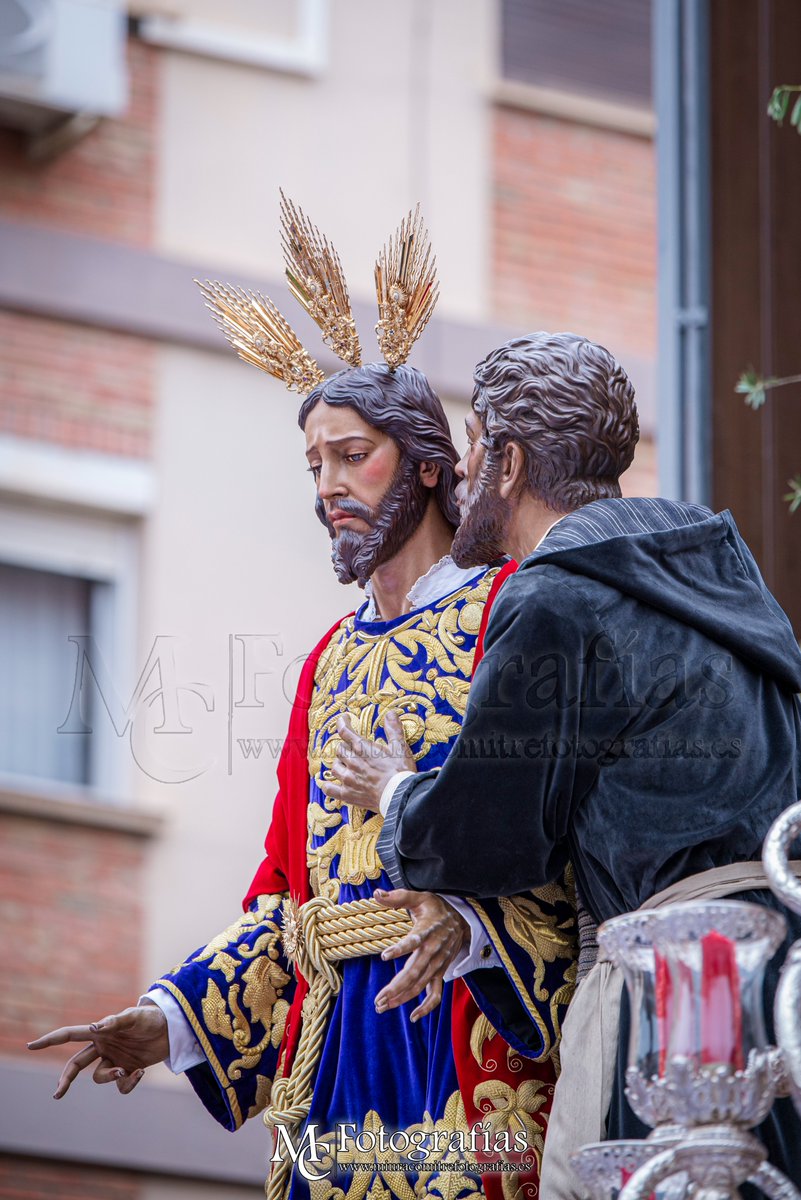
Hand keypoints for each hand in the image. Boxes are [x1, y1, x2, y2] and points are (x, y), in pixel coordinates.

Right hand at [27, 1004, 168, 1097]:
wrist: (172, 1028)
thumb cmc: (152, 1017)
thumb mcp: (135, 1017)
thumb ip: (115, 1022)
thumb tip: (95, 1027)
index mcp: (100, 1032)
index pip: (70, 1035)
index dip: (50, 1040)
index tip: (31, 1046)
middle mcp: (104, 1046)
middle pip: (76, 1064)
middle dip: (66, 1079)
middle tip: (57, 1094)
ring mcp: (115, 1059)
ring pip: (99, 1077)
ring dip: (109, 1078)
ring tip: (124, 1072)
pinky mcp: (128, 1070)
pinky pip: (121, 1085)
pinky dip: (129, 1083)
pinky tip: (140, 1072)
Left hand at [326, 710, 416, 812]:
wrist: (399, 796)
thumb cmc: (400, 771)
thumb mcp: (399, 747)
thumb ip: (393, 729)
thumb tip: (391, 714)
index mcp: (363, 748)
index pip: (345, 731)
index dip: (342, 722)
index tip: (344, 719)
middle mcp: (352, 762)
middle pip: (340, 749)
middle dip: (345, 747)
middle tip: (353, 749)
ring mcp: (348, 779)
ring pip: (334, 767)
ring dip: (339, 763)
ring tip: (345, 764)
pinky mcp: (347, 794)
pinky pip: (330, 789)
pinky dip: (328, 786)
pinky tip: (330, 784)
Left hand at [372, 889, 468, 1020]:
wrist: (461, 919)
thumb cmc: (436, 907)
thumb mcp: (420, 897)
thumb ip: (398, 897)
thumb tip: (377, 893)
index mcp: (427, 931)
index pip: (414, 941)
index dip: (400, 948)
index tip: (384, 956)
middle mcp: (433, 951)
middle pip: (414, 972)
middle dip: (396, 987)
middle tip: (378, 999)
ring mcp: (438, 964)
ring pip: (420, 985)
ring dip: (402, 997)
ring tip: (383, 1006)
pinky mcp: (441, 972)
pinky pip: (436, 994)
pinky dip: (427, 1007)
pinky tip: (413, 1017)